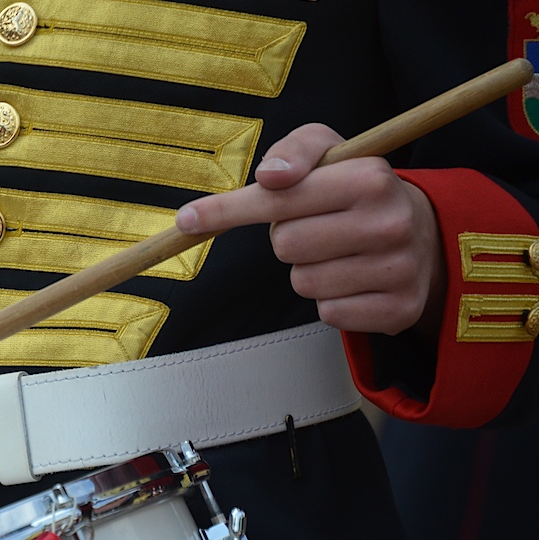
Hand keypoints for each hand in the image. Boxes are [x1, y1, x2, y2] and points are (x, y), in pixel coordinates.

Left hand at [176, 123, 445, 340]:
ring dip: (308, 270)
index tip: (187, 219)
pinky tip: (355, 280)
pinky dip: (332, 300)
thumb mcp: (333, 153)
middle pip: (285, 245)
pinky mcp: (400, 310)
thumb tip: (271, 175)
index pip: (278, 199)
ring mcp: (398, 270)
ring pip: (304, 283)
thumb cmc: (360, 191)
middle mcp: (390, 223)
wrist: (427, 236)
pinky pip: (329, 313)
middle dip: (288, 237)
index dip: (228, 209)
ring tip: (339, 252)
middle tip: (317, 226)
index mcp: (371, 179)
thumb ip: (295, 151)